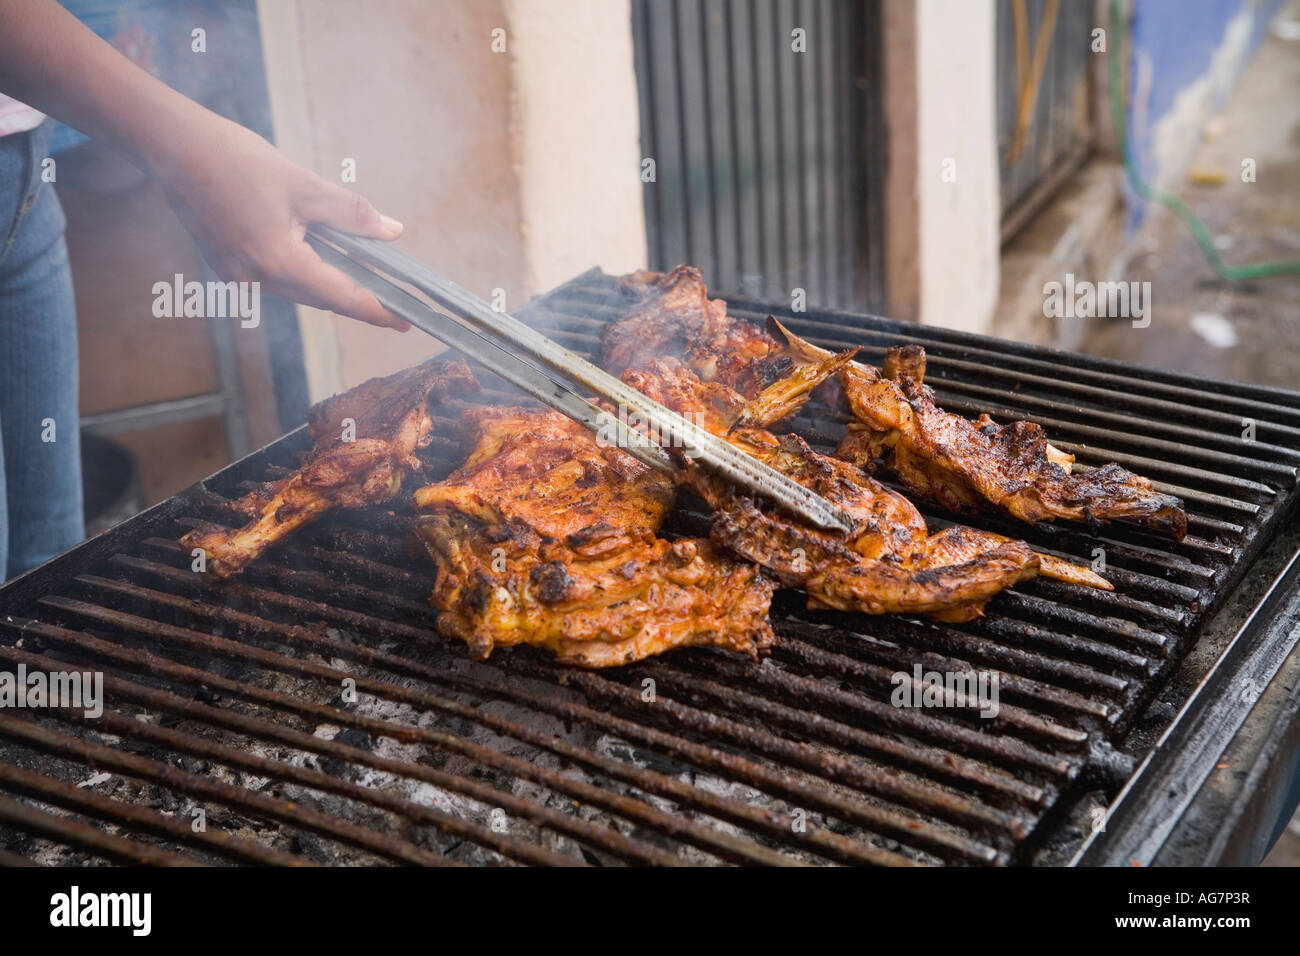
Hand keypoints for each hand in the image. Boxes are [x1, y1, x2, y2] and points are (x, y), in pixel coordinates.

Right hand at [156, 116, 409, 330]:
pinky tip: (315, 252)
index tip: (404, 323)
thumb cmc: (236, 160)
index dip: (376, 311)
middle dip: (355, 297)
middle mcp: (255, 279)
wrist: (172, 146)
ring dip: (327, 281)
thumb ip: (352, 214)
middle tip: (392, 299)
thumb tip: (392, 233)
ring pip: (297, 287)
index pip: (341, 297)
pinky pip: (274, 276)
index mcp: (278, 263)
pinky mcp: (224, 264)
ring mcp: (235, 275)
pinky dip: (299, 268)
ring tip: (362, 273)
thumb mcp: (305, 185)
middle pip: (319, 297)